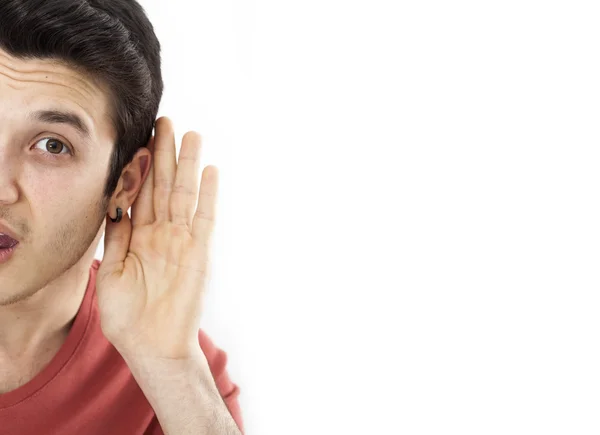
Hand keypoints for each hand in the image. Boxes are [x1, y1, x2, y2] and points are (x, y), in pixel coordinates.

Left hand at [96, 116, 218, 360]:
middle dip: (164, 153)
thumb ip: (116, 237)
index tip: (140, 137)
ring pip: (184, 193)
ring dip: (188, 165)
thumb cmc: (127, 316)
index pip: (140, 192)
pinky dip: (208, 195)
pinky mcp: (200, 251)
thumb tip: (113, 203)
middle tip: (165, 121)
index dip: (140, 165)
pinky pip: (205, 218)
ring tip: (191, 134)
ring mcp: (182, 240)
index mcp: (138, 236)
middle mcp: (162, 232)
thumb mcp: (109, 273)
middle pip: (163, 184)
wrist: (151, 345)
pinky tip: (210, 171)